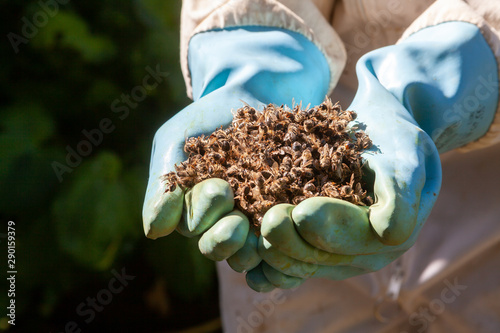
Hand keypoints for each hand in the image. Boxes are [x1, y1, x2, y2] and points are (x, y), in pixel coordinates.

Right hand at [142, 27, 334, 283]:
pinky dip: (281, 255)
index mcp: (190, 210)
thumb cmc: (207, 120)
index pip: (189, 227)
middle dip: (224, 238)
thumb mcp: (174, 142)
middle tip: (238, 221)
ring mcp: (251, 225)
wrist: (253, 95)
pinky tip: (290, 246)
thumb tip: (155, 232)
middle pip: (216, 247)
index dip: (201, 214)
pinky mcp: (282, 221)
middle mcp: (218, 223)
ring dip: (252, 249)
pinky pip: (280, 249)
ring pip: (246, 254)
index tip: (219, 188)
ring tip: (266, 232)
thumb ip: (162, 183)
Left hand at [257, 22, 497, 281]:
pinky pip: (287, 263)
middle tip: (269, 220)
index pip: (355, 239)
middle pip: (323, 257)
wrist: (375, 131)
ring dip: (274, 252)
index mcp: (389, 235)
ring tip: (248, 233)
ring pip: (300, 264)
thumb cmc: (393, 138)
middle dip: (293, 241)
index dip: (329, 229)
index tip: (302, 212)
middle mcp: (362, 252)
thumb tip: (388, 233)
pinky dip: (267, 264)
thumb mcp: (404, 156)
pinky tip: (247, 259)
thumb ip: (400, 193)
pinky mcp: (311, 245)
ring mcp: (336, 253)